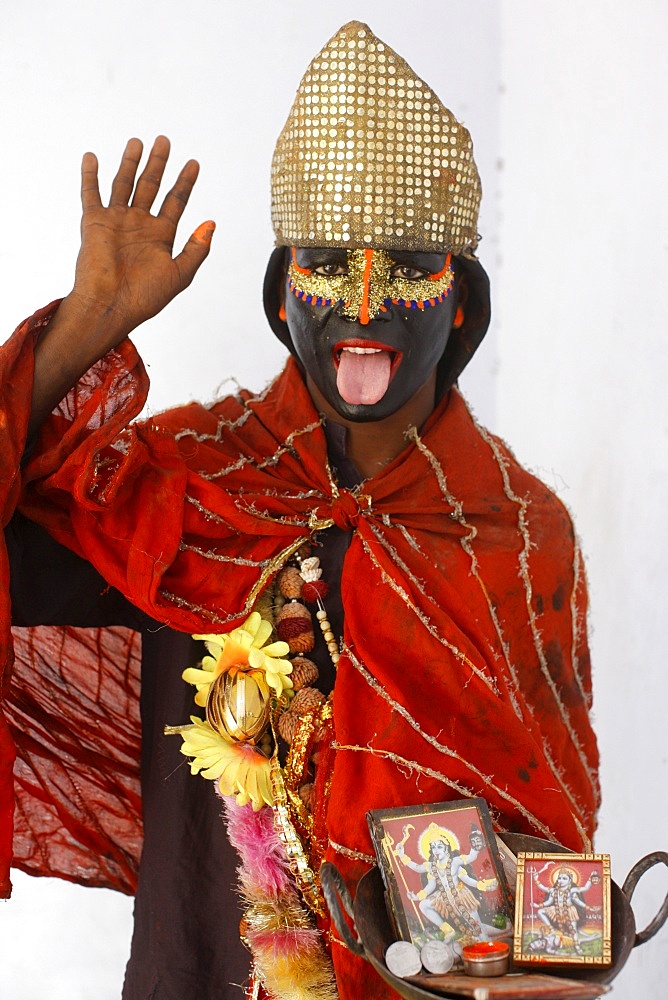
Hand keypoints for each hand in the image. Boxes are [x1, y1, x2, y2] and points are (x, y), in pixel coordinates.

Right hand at [29, 136, 213, 435]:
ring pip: (124, 183)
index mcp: (160, 236)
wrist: (111, 305)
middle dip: (158, 163)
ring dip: (130, 162)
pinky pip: (91, 194)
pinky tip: (92, 156)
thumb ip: (196, 249)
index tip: (194, 163)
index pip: (175, 201)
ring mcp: (116, 221)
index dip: (185, 182)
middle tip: (165, 140)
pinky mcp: (94, 222)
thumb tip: (211, 223)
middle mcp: (139, 224)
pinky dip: (90, 175)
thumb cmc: (145, 297)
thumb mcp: (180, 275)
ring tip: (137, 141)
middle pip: (151, 186)